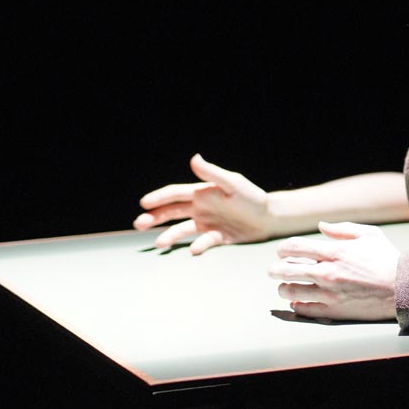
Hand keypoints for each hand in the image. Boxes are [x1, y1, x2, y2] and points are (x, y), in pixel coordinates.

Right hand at [134, 153, 270, 254]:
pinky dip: (198, 246)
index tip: (144, 203)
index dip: (159, 198)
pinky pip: (203, 242)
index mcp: (202, 193)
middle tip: (138, 224)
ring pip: (182, 229)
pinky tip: (194, 250)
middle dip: (154, 218)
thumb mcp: (233, 183)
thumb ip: (212, 173)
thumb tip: (194, 158)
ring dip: (170, 235)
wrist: (270, 216)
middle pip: (172, 212)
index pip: (174, 195)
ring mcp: (207, 223)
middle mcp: (201, 208)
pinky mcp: (217, 238)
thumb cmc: (252, 196)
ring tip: (159, 243)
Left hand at [269, 222, 398, 321]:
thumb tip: (321, 227)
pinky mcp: (334, 311)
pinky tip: (298, 300)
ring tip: (285, 286)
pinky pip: (304, 309)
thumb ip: (342, 229)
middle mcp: (328, 272)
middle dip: (274, 269)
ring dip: (284, 288)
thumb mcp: (369, 235)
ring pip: (290, 291)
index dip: (282, 249)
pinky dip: (297, 304)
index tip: (282, 252)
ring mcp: (329, 293)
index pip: (294, 247)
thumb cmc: (388, 259)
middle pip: (285, 269)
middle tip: (273, 270)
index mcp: (334, 251)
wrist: (404, 288)